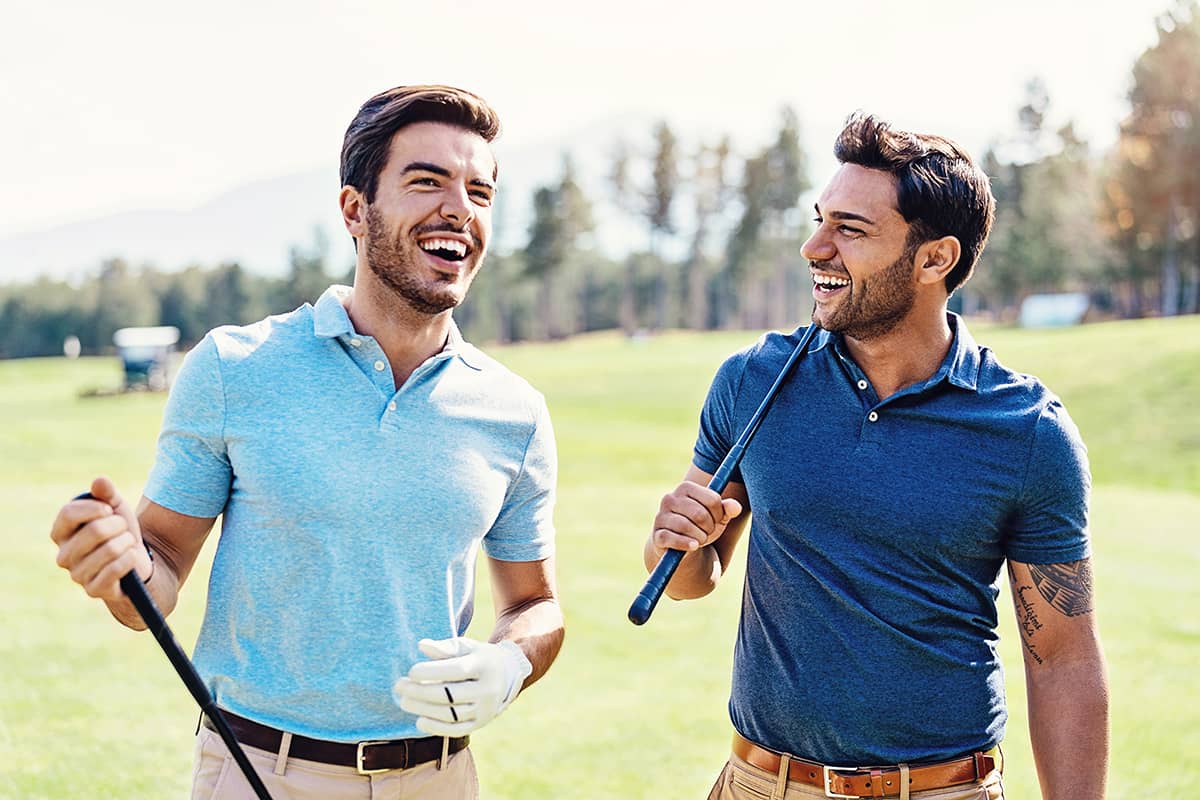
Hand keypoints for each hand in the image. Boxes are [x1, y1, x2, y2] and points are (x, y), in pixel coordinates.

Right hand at [50, 477, 151, 602]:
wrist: (138, 559)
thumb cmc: (120, 531)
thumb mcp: (116, 508)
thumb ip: (107, 493)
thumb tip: (99, 481)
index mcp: (61, 533)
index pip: (68, 513)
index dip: (95, 507)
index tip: (109, 509)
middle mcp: (63, 555)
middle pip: (95, 530)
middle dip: (119, 526)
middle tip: (123, 530)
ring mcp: (77, 575)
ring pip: (109, 549)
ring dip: (127, 542)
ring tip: (127, 544)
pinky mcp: (94, 590)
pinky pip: (116, 569)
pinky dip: (130, 559)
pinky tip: (130, 559)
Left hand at [393, 637, 532, 735]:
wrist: (507, 675)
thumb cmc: (478, 657)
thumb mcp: (466, 646)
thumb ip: (444, 647)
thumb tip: (422, 646)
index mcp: (484, 665)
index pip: (456, 670)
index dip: (431, 672)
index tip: (411, 671)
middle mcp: (488, 689)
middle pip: (449, 694)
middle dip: (420, 692)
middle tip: (399, 686)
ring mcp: (485, 709)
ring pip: (450, 714)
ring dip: (423, 709)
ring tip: (404, 702)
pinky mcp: (481, 723)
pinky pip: (456, 730)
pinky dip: (436, 728)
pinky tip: (419, 720)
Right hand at [651, 480, 742, 555]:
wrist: (681, 546)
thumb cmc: (701, 526)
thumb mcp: (717, 517)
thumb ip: (727, 509)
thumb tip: (736, 507)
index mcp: (685, 487)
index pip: (712, 500)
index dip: (719, 515)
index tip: (716, 520)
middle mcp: (670, 498)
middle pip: (700, 514)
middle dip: (709, 528)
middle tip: (707, 532)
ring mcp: (661, 516)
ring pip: (687, 526)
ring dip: (700, 538)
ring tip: (700, 540)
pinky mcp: (657, 535)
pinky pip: (672, 538)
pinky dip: (686, 544)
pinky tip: (694, 546)